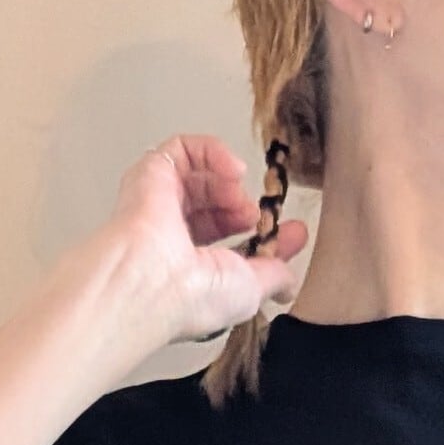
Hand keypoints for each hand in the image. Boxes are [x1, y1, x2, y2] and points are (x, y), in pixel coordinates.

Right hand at [90, 134, 309, 355]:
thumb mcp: (250, 292)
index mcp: (191, 270)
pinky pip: (185, 148)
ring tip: (238, 198)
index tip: (292, 230)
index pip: (228, 242)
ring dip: (229, 184)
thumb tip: (289, 281)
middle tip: (259, 216)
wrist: (154, 278)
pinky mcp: (151, 172)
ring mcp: (160, 203)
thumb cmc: (190, 296)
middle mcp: (172, 238)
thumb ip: (273, 279)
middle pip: (216, 206)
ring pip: (202, 177)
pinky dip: (214, 152)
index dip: (260, 233)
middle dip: (244, 207)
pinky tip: (233, 171)